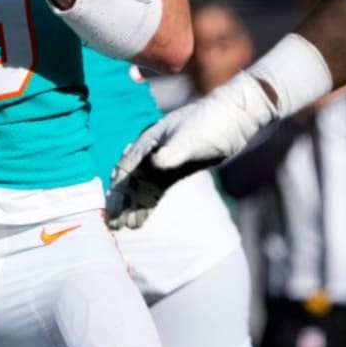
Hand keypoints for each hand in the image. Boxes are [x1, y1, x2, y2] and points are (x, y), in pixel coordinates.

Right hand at [106, 71, 277, 228]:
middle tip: (115, 224)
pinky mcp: (175, 170)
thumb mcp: (191, 138)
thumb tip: (156, 163)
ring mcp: (163, 162)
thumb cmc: (210, 123)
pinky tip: (141, 219)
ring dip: (133, 205)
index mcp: (148, 142)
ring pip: (141, 187)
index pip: (126, 169)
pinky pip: (155, 190)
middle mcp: (150, 153)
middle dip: (122, 201)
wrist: (232, 119)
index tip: (113, 210)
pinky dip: (147, 204)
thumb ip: (174, 152)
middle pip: (130, 180)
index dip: (119, 190)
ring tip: (126, 227)